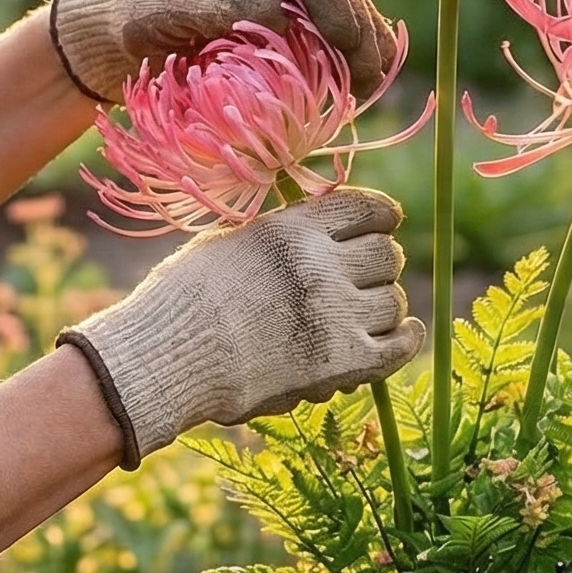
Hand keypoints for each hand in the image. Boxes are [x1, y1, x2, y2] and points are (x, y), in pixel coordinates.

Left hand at [49, 0, 396, 104]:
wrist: (113, 32)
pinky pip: (326, 35)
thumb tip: (284, 19)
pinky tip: (362, 84)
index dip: (333, 2)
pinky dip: (346, 57)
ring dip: (362, 46)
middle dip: (359, 30)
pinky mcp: (283, 24)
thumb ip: (224, 6)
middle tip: (369, 77)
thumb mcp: (171, 5)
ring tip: (372, 85)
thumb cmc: (136, 13)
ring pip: (340, 10)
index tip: (347, 42)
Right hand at [57, 189, 422, 466]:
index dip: (381, 215)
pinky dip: (404, 339)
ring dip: (381, 305)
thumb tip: (316, 231)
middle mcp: (321, 266)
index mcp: (292, 229)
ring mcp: (336, 316)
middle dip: (378, 263)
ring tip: (362, 312)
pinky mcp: (343, 364)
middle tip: (366, 274)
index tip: (386, 221)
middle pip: (386, 255)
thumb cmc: (182, 302)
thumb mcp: (228, 243)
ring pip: (392, 301)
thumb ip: (278, 236)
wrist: (166, 360)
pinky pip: (398, 347)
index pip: (364, 208)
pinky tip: (404, 332)